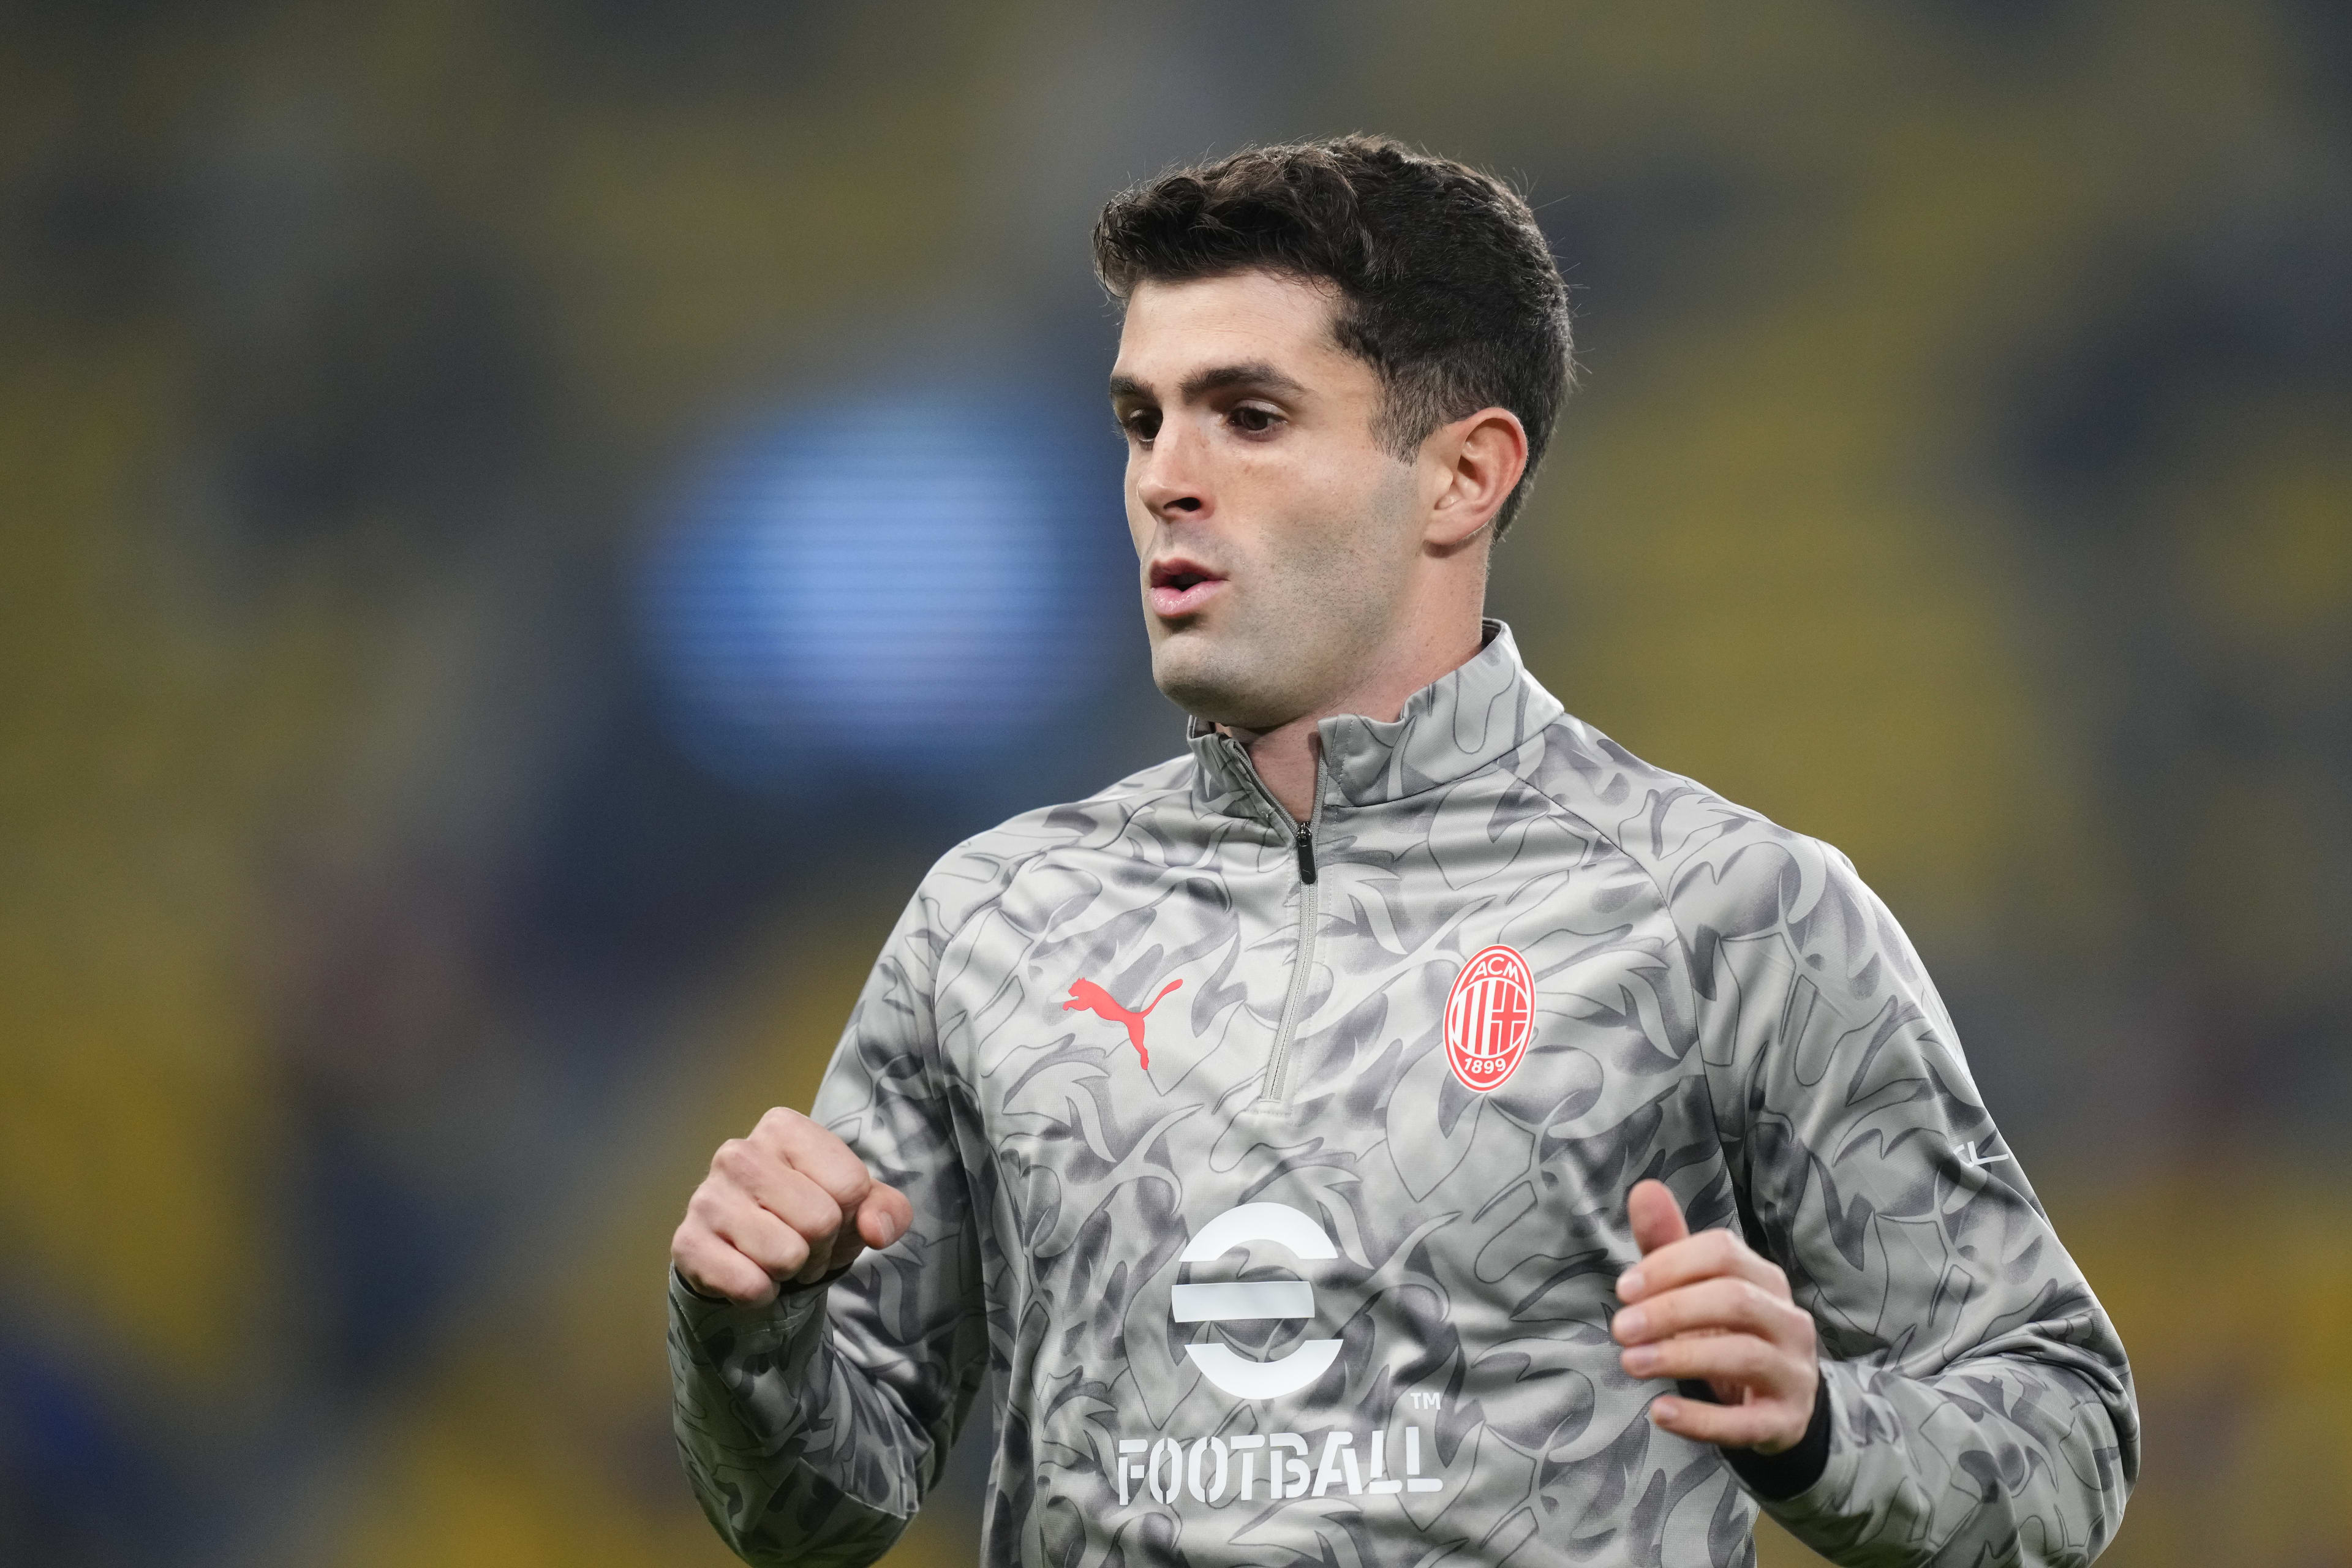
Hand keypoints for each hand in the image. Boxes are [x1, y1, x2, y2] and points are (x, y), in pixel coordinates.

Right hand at [671, 1108, 912, 1305]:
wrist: (748, 1251)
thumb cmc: (811, 1213)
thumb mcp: (861, 1204)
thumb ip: (887, 1210)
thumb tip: (878, 1230)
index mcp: (784, 1128)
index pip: (850, 1185)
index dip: (850, 1215)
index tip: (830, 1216)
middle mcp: (739, 1153)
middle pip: (820, 1221)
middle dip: (821, 1247)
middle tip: (802, 1243)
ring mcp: (706, 1198)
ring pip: (786, 1257)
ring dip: (790, 1271)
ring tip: (776, 1255)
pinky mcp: (687, 1244)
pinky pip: (750, 1287)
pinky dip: (761, 1293)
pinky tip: (749, 1270)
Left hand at [1612, 1178, 1819, 1452]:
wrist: (1775, 1406)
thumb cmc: (1724, 1335)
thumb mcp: (1697, 1292)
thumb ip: (1669, 1246)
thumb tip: (1643, 1188)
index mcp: (1765, 1279)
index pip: (1723, 1253)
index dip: (1670, 1264)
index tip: (1623, 1288)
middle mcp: (1789, 1321)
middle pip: (1733, 1300)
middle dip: (1670, 1310)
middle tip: (1620, 1329)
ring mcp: (1794, 1372)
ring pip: (1744, 1355)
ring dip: (1680, 1357)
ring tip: (1629, 1363)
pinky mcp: (1787, 1421)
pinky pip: (1747, 1422)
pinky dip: (1701, 1418)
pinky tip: (1660, 1412)